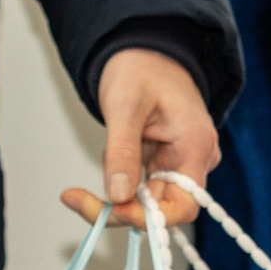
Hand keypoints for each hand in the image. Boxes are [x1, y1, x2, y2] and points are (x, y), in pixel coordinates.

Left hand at [61, 49, 221, 230]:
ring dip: (116, 189)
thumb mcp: (125, 107)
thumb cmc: (141, 68)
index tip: (111, 209)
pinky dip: (119, 176)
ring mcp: (179, 162)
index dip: (147, 218)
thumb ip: (122, 153)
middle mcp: (194, 159)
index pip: (183, 207)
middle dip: (119, 206)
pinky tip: (112, 149)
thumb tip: (118, 195)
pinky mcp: (164, 162)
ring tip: (105, 148)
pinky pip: (140, 184)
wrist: (144, 51)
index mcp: (195, 146)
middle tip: (75, 198)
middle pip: (160, 209)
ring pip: (146, 199)